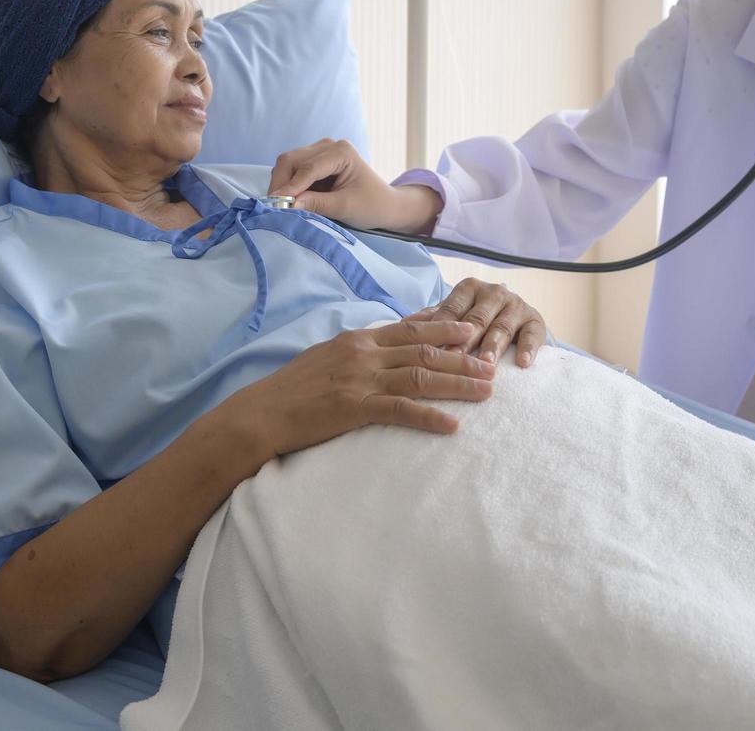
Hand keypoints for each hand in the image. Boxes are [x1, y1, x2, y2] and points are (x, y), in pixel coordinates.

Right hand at [224, 318, 495, 459]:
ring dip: (457, 383)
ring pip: (420, 376)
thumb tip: (385, 348)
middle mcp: (364, 353)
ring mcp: (360, 379)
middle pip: (424, 351)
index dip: (445, 328)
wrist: (261, 412)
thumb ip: (359, 352)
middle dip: (463, 357)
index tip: (472, 330)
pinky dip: (429, 417)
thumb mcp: (327, 358)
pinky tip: (452, 426)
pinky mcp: (355, 407)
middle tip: (493, 363)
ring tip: (487, 390)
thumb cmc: (292, 390)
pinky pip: (401, 410)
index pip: (410, 329)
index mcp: (358, 340)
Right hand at [267, 138, 442, 233]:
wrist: (384, 205)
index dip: (291, 186)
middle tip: (274, 208)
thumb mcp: (345, 207)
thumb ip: (317, 204)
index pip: (308, 167)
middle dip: (281, 184)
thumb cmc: (371, 205)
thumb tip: (288, 204)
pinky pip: (292, 172)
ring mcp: (319, 152)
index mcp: (341, 151)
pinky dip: (287, 186)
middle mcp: (328, 146)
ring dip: (282, 185)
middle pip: (291, 160)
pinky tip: (289, 201)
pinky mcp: (313, 162)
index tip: (276, 203)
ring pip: (287, 165)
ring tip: (281, 206)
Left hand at [411, 278, 547, 367]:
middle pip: (476, 319)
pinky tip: (522, 363)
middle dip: (466, 341)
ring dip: (494, 346)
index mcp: (468, 289)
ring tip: (487, 365)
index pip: (452, 310)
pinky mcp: (536, 320)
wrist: (515, 323)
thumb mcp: (452, 318)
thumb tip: (398, 328)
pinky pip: (533, 334)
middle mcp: (493, 293)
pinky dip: (528, 348)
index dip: (440, 330)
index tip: (429, 350)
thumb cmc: (474, 323)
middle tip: (456, 360)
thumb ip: (430, 321)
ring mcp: (516, 305)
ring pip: (502, 327)